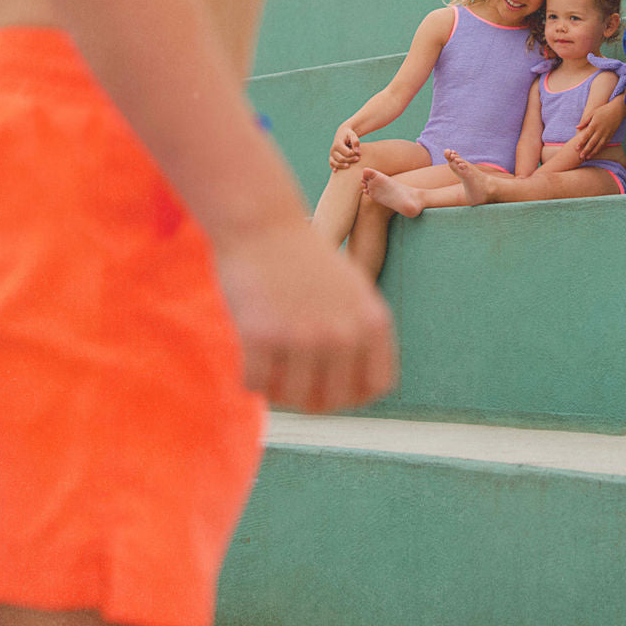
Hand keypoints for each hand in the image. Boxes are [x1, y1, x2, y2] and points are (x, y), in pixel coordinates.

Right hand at [217, 219, 395, 413]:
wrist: (263, 223)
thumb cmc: (304, 258)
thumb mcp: (353, 290)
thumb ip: (361, 335)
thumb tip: (360, 392)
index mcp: (372, 322)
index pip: (375, 388)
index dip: (351, 394)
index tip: (330, 384)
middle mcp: (344, 333)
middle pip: (332, 402)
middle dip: (310, 397)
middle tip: (291, 377)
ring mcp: (303, 336)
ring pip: (293, 400)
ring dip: (278, 389)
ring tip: (271, 365)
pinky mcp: (262, 336)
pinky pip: (256, 386)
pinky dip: (250, 376)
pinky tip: (251, 352)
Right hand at [329, 123, 360, 169]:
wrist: (342, 133)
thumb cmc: (349, 134)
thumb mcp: (353, 135)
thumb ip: (355, 141)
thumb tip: (357, 152)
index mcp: (338, 143)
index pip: (346, 152)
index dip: (353, 154)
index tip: (360, 154)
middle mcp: (333, 149)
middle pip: (341, 159)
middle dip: (350, 160)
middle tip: (358, 159)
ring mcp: (331, 154)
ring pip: (335, 163)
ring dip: (342, 166)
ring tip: (349, 166)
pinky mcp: (331, 157)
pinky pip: (331, 164)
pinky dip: (333, 168)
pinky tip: (336, 171)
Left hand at [576, 101, 619, 158]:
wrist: (618, 110)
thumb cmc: (604, 110)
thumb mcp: (593, 112)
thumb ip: (584, 121)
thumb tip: (577, 127)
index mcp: (594, 125)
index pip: (586, 136)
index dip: (581, 143)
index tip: (576, 148)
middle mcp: (600, 131)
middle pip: (592, 143)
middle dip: (586, 150)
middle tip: (580, 157)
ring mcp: (606, 134)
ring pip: (599, 145)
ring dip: (593, 152)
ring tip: (587, 158)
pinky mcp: (611, 135)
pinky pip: (605, 144)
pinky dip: (600, 149)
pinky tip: (596, 152)